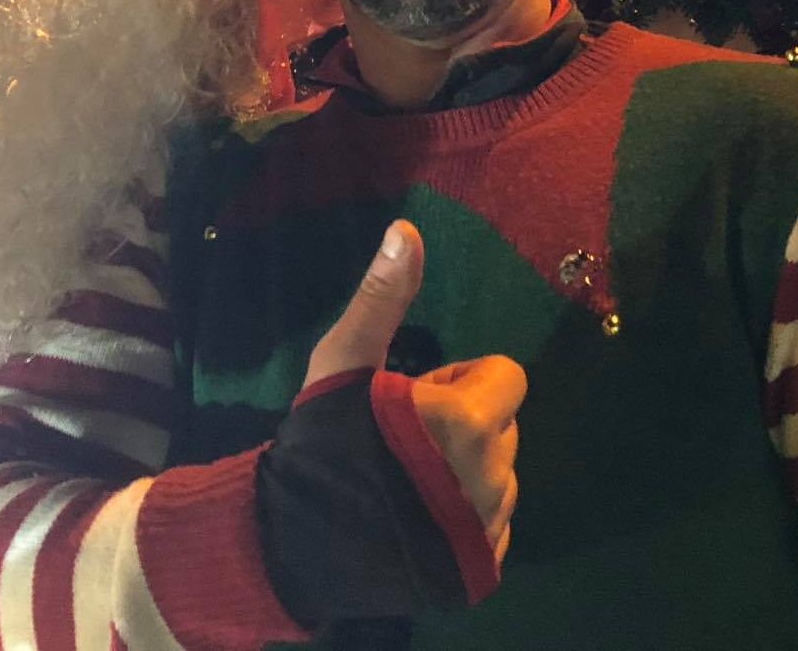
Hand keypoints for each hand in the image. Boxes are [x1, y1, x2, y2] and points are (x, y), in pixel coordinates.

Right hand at [305, 221, 524, 562]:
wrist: (291, 545)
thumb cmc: (319, 444)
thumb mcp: (342, 363)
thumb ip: (382, 299)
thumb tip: (406, 229)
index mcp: (467, 421)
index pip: (506, 374)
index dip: (457, 381)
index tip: (410, 400)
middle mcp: (492, 478)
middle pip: (504, 425)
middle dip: (465, 424)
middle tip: (402, 440)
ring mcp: (490, 529)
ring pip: (501, 477)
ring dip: (466, 471)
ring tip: (405, 482)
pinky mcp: (483, 568)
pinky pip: (494, 525)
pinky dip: (464, 519)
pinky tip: (415, 520)